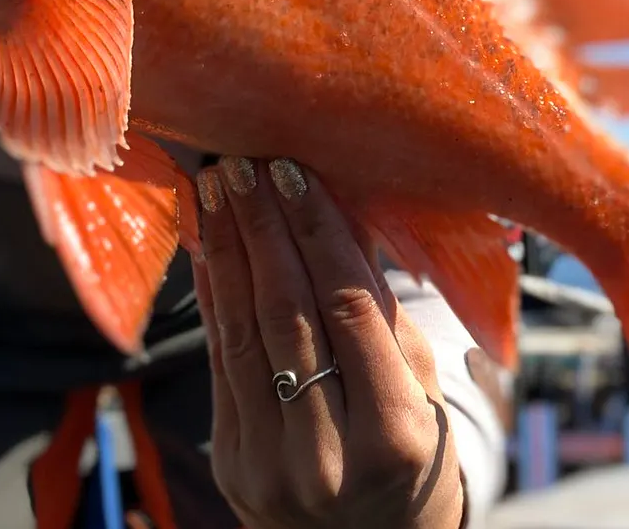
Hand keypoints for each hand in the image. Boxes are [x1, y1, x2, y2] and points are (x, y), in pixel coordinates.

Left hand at [194, 157, 464, 528]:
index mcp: (395, 436)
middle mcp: (329, 456)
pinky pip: (221, 364)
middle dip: (262, 229)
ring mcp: (272, 465)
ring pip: (245, 335)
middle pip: (289, 316)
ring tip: (216, 189)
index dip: (318, 233)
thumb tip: (340, 208)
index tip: (295, 172)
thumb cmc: (413, 457)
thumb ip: (381, 306)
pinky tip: (206, 247)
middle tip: (243, 163)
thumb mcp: (421, 388)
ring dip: (225, 252)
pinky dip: (212, 298)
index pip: (349, 309)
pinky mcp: (233, 465)